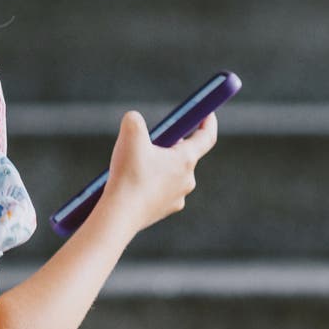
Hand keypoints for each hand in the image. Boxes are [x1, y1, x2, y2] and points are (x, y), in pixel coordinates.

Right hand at [96, 110, 218, 233]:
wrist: (120, 215)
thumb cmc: (129, 175)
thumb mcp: (130, 135)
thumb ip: (135, 120)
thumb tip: (135, 120)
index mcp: (185, 159)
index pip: (206, 137)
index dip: (208, 122)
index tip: (207, 114)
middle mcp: (187, 179)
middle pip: (185, 155)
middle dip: (171, 144)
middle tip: (152, 139)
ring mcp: (177, 197)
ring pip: (171, 173)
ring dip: (159, 165)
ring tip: (136, 164)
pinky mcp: (165, 210)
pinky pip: (161, 190)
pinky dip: (151, 183)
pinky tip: (134, 183)